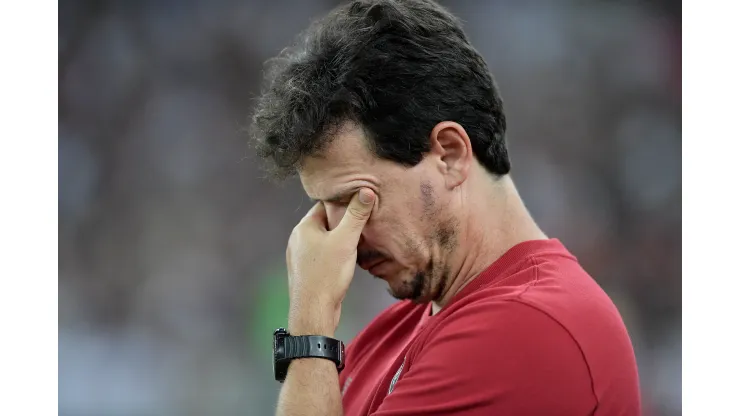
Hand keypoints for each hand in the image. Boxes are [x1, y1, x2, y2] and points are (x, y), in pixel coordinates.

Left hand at [286, 188, 375, 335]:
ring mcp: (300, 256)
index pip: (324, 204)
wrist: (314, 312)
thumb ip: (357, 215)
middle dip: (343, 223)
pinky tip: (346, 261)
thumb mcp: (346, 241)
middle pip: (325, 221)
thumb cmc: (327, 276)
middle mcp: (298, 239)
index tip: (359, 206)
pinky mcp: (306, 270)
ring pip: (324, 239)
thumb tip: (366, 191)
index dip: (343, 204)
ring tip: (356, 243)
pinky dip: (334, 254)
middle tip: (362, 225)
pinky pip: (322, 254)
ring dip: (339, 240)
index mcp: (304, 227)